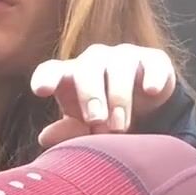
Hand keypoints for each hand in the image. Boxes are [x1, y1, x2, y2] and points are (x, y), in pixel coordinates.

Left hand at [31, 44, 178, 148]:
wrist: (146, 112)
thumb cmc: (104, 120)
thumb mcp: (84, 130)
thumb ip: (67, 132)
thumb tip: (46, 137)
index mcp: (70, 77)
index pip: (51, 70)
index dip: (46, 78)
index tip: (41, 91)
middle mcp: (94, 61)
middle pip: (86, 68)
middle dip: (90, 95)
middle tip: (96, 121)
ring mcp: (124, 57)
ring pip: (118, 65)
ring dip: (118, 97)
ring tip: (120, 127)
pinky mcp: (154, 61)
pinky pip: (152, 64)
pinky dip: (151, 76)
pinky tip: (150, 91)